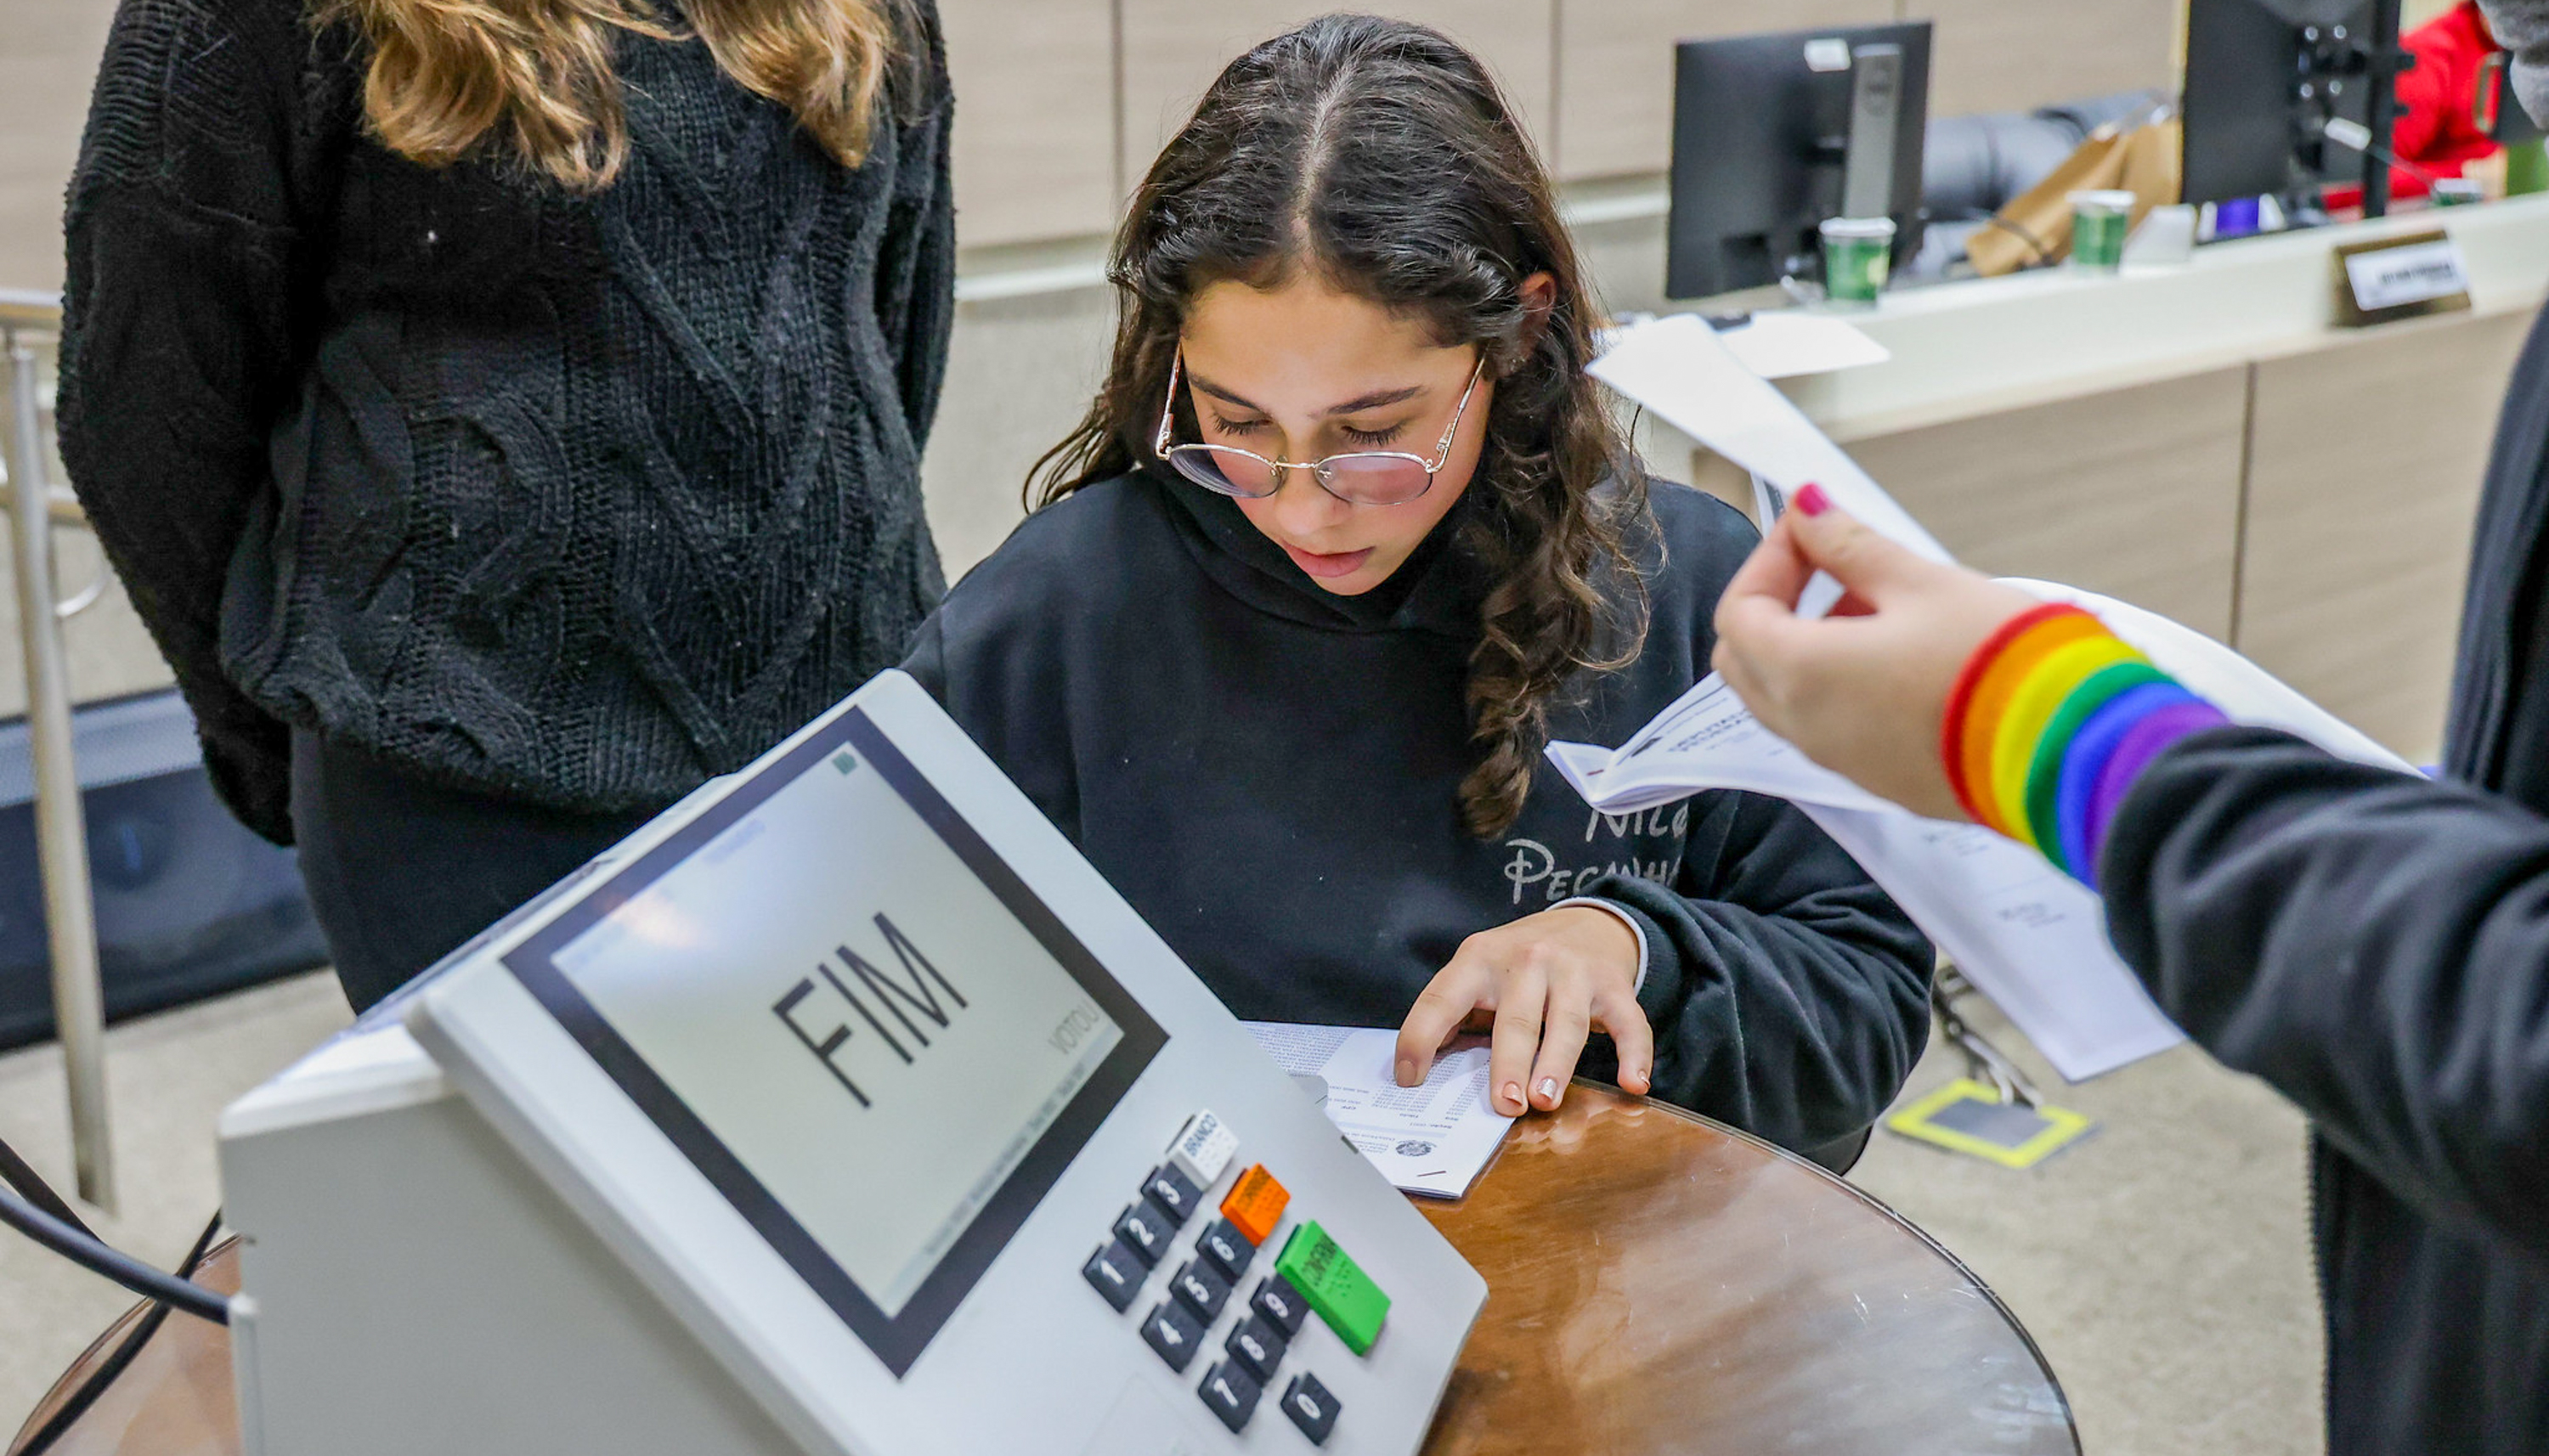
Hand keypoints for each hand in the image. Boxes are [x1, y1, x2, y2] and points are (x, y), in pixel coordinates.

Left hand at [1393, 905, 1653, 1112]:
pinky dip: (1634, 1053)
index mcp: (1479, 958)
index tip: (1411, 1079)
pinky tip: (1633, 1083)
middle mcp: (1527, 960)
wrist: (1587, 922)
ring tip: (1545, 1100)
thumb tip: (1416, 1068)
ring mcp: (1574, 972)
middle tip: (1504, 1104)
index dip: (1420, 1037)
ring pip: (1567, 1022)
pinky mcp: (1614, 985)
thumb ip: (1452, 1012)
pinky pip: (1628, 1022)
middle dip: (1509, 1062)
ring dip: (1556, 1063)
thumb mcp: (1478, 970)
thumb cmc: (1520, 962)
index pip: (1441, 998)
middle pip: (1515, 1017)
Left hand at [1711, 486, 2041, 821]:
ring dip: (1809, 644)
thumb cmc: (1999, 663)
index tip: (1812, 529)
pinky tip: (1901, 655)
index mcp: (1801, 674)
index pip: (1739, 612)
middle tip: (1833, 565)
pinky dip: (1839, 685)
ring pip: (1786, 697)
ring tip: (1881, 605)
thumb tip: (1807, 508)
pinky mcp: (1883, 781)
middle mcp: (1807, 728)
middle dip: (1777, 605)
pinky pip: (1831, 728)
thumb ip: (1851, 545)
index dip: (1768, 560)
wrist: (2070, 749)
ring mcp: (1842, 762)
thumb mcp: (1921, 584)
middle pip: (1747, 660)